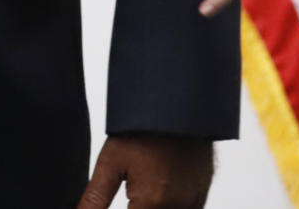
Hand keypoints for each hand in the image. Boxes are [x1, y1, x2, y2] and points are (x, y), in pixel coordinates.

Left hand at [76, 134, 213, 208]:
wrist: (178, 100)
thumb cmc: (142, 128)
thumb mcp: (110, 163)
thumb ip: (94, 200)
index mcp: (152, 202)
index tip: (125, 195)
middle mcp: (178, 204)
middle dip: (139, 206)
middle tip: (132, 188)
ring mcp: (196, 197)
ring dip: (155, 206)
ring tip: (145, 185)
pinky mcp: (205, 188)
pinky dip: (174, 205)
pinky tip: (161, 187)